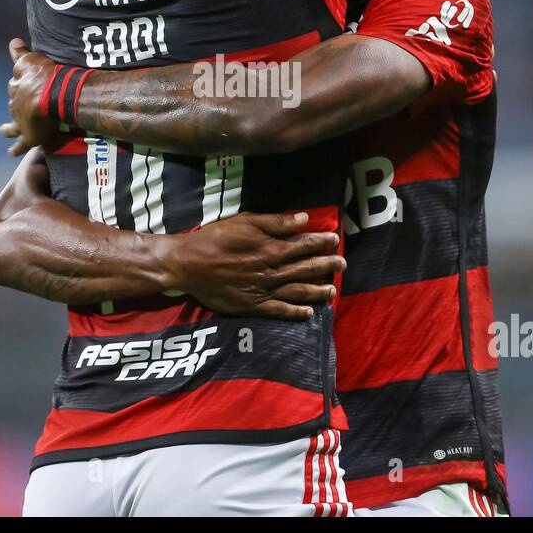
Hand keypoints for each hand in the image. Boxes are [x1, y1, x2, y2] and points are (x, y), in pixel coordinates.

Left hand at [0, 38, 58, 155]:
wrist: (51, 97)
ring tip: (1, 131)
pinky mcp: (30, 135)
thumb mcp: (30, 61)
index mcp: (18, 86)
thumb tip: (12, 42)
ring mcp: (22, 120)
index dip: (20, 80)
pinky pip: (22, 143)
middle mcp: (16, 103)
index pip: (16, 82)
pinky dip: (16, 148)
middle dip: (16, 102)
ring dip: (8, 127)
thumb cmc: (43, 76)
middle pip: (14, 102)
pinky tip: (11, 153)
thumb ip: (20, 54)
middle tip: (19, 104)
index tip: (20, 80)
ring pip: (13, 124)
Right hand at [161, 212, 344, 320]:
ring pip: (298, 291)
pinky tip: (309, 313)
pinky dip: (296, 313)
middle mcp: (273, 272)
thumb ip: (276, 222)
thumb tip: (303, 219)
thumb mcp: (245, 222)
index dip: (322, 242)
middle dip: (327, 266)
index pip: (304, 245)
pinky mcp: (253, 306)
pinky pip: (280, 311)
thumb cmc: (216, 239)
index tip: (335, 240)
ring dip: (318, 291)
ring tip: (333, 290)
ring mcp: (264, 291)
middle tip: (343, 264)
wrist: (190, 265)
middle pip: (306, 269)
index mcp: (272, 249)